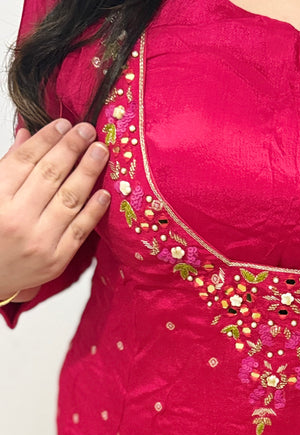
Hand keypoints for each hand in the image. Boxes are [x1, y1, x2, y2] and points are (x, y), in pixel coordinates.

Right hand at [0, 119, 109, 302]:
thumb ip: (9, 166)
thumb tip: (28, 134)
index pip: (25, 160)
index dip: (47, 139)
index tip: (64, 123)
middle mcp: (17, 218)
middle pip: (50, 175)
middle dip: (72, 148)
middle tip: (89, 131)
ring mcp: (38, 241)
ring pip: (69, 200)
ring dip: (88, 172)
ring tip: (101, 152)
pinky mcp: (56, 260)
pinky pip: (80, 230)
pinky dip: (94, 210)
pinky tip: (104, 192)